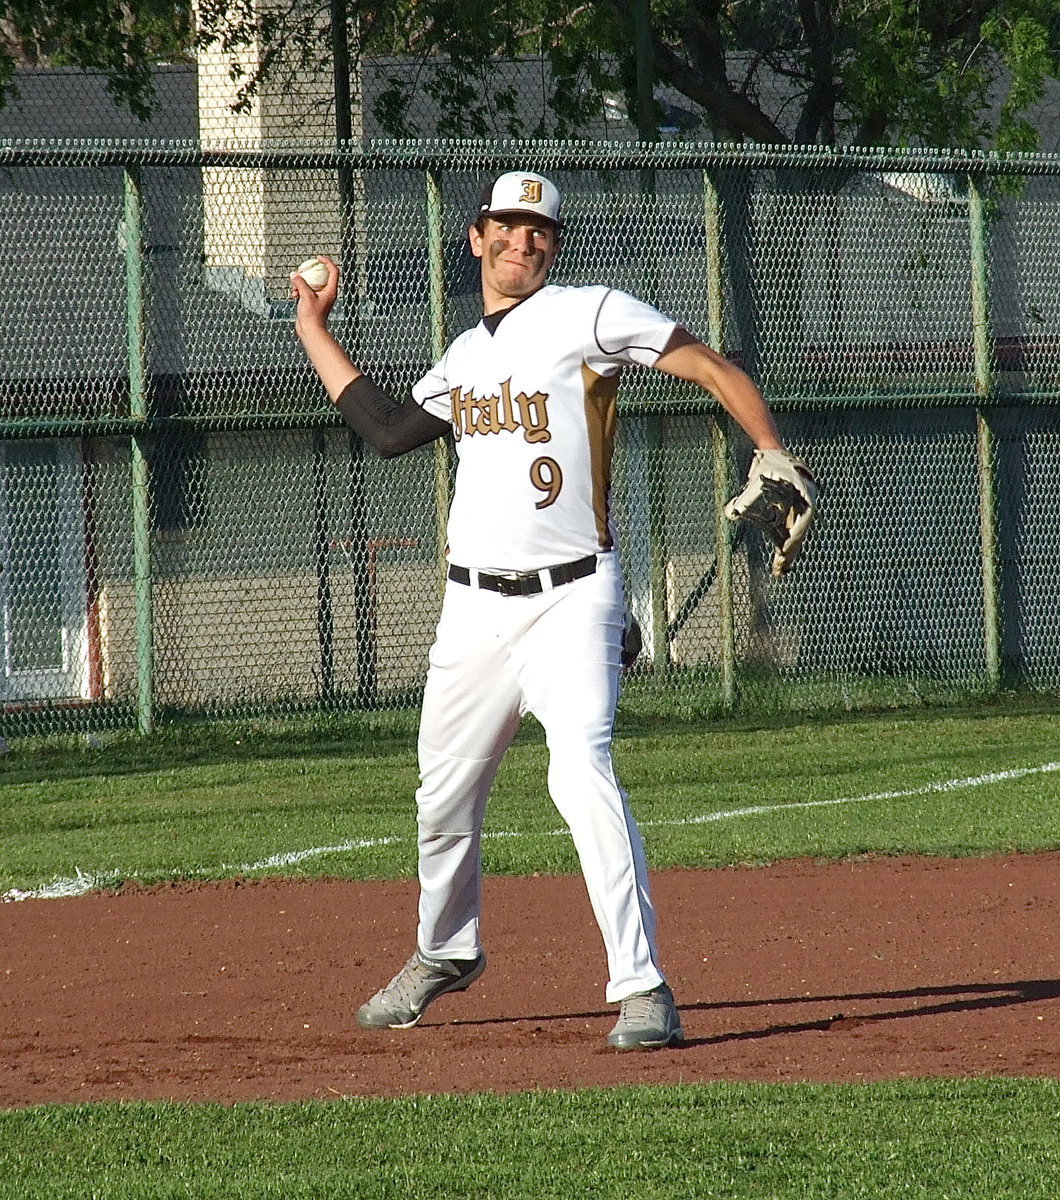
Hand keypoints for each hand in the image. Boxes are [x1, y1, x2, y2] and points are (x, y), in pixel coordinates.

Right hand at [290, 254, 338, 339]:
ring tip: (295, 288)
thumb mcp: (305, 296)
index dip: (327, 262)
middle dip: (310, 272)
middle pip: (321, 276)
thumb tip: (294, 274)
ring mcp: (320, 298)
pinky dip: (299, 291)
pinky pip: (306, 291)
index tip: (317, 258)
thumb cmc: (312, 316)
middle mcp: (327, 293)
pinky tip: (293, 295)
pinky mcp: (312, 302)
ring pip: (311, 284)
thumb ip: (300, 283)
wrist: (310, 331)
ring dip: (301, 283)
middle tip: (302, 270)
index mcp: (331, 291)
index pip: (333, 271)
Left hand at [724, 449, 817, 576]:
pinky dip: (784, 543)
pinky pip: (790, 530)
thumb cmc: (768, 464)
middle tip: (781, 569)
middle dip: (791, 550)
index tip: (786, 550)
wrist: (773, 452)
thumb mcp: (756, 481)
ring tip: (779, 570)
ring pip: (796, 533)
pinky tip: (779, 560)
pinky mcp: (792, 511)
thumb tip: (730, 514)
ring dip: (788, 551)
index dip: (796, 535)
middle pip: (801, 530)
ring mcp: (800, 507)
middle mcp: (806, 501)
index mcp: (804, 492)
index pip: (805, 518)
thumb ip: (745, 499)